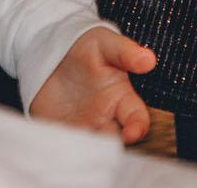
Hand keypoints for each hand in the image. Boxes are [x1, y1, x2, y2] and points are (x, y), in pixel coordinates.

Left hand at [27, 27, 154, 141]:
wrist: (47, 57)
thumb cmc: (83, 50)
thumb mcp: (103, 43)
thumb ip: (125, 51)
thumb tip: (148, 59)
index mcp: (122, 100)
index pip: (138, 120)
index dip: (137, 128)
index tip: (131, 134)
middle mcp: (107, 120)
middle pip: (118, 142)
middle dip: (114, 148)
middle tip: (103, 147)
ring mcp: (87, 131)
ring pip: (95, 151)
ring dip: (91, 153)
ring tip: (82, 147)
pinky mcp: (64, 137)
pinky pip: (69, 150)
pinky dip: (68, 152)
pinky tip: (63, 148)